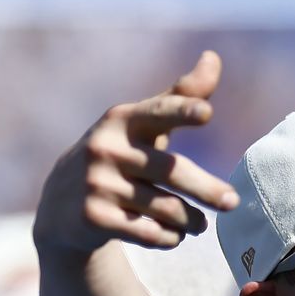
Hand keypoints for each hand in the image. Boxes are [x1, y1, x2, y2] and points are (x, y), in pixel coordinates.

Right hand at [34, 50, 239, 254]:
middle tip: (232, 203)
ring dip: (190, 220)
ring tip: (200, 225)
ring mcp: (96, 183)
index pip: (158, 112)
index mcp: (122, 119)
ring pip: (164, 208)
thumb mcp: (143, 125)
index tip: (207, 112)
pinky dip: (169, 238)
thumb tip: (214, 58)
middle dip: (206, 189)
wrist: (62, 205)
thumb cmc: (119, 155)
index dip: (183, 111)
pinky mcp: (93, 217)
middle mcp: (107, 148)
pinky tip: (173, 235)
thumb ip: (180, 96)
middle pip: (171, 171)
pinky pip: (148, 233)